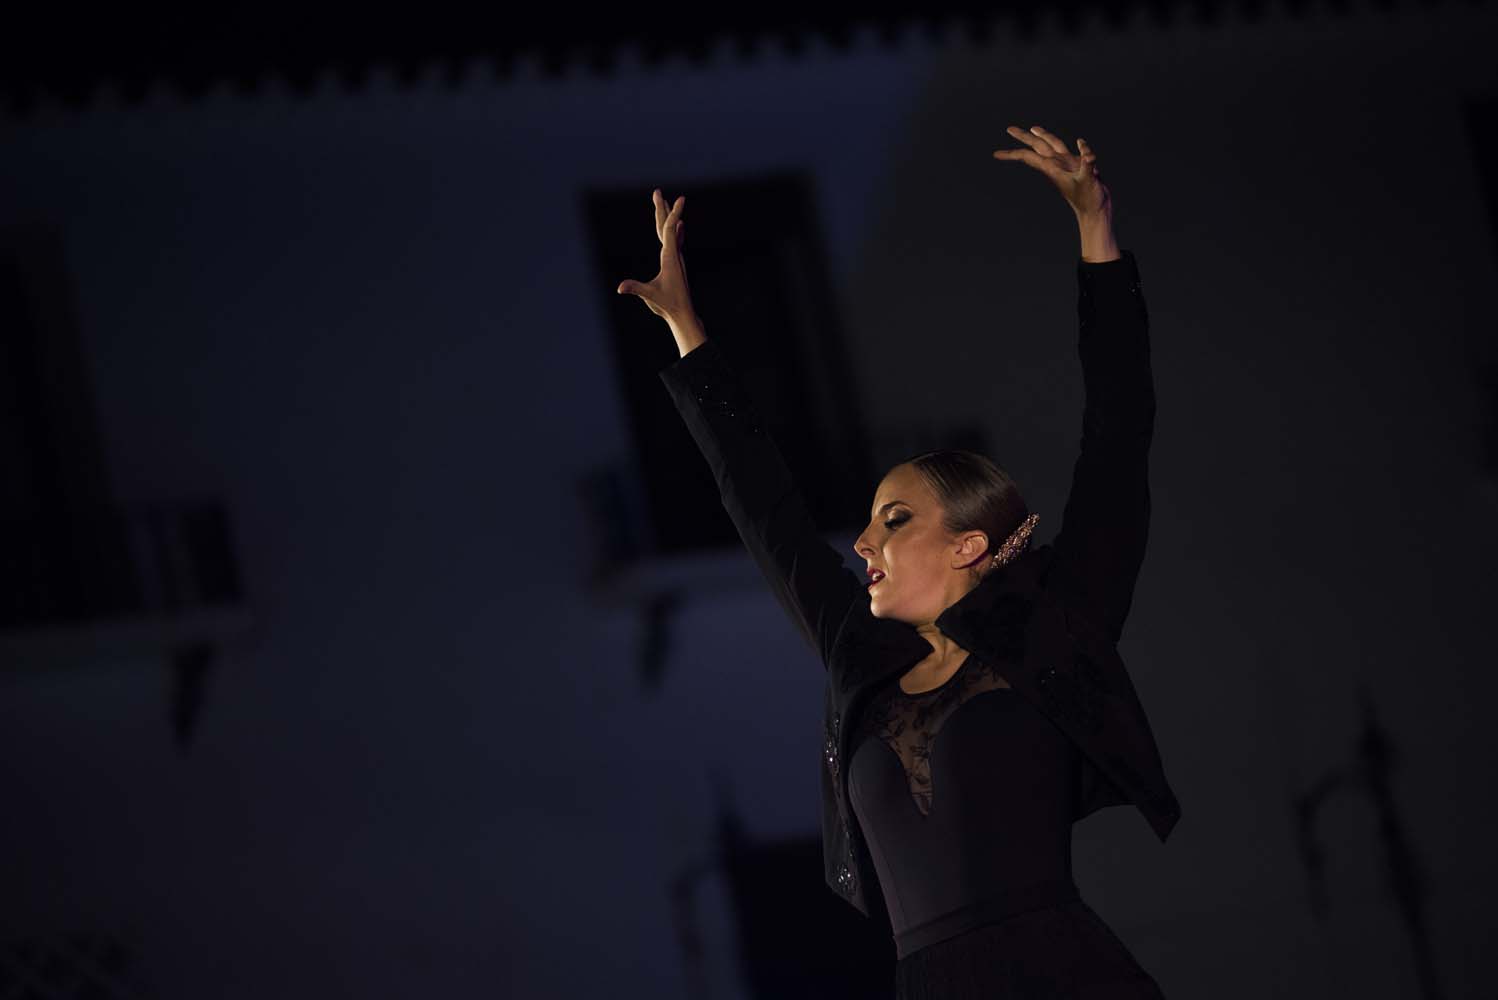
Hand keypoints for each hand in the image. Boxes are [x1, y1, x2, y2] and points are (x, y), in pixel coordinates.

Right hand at [616, 189, 694, 324]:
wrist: (683, 314)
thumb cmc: (667, 305)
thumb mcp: (650, 296)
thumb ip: (636, 289)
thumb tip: (620, 287)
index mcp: (670, 257)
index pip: (670, 230)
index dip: (673, 213)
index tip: (680, 198)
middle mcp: (675, 254)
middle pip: (668, 226)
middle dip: (663, 208)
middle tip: (656, 191)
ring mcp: (676, 258)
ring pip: (672, 232)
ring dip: (668, 216)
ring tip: (666, 202)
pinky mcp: (676, 264)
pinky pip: (675, 242)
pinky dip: (675, 230)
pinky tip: (680, 226)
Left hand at [992, 125, 1110, 222]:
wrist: (1095, 211)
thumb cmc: (1089, 200)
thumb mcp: (1088, 182)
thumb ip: (1087, 166)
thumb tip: (1088, 155)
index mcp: (1052, 168)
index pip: (1028, 157)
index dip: (1012, 153)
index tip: (995, 154)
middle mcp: (1058, 164)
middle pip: (1038, 145)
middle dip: (1024, 137)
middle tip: (1009, 129)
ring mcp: (1068, 164)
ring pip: (1053, 145)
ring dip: (1043, 136)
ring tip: (1033, 128)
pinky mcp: (1079, 166)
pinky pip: (1076, 152)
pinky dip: (1080, 146)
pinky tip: (1079, 142)